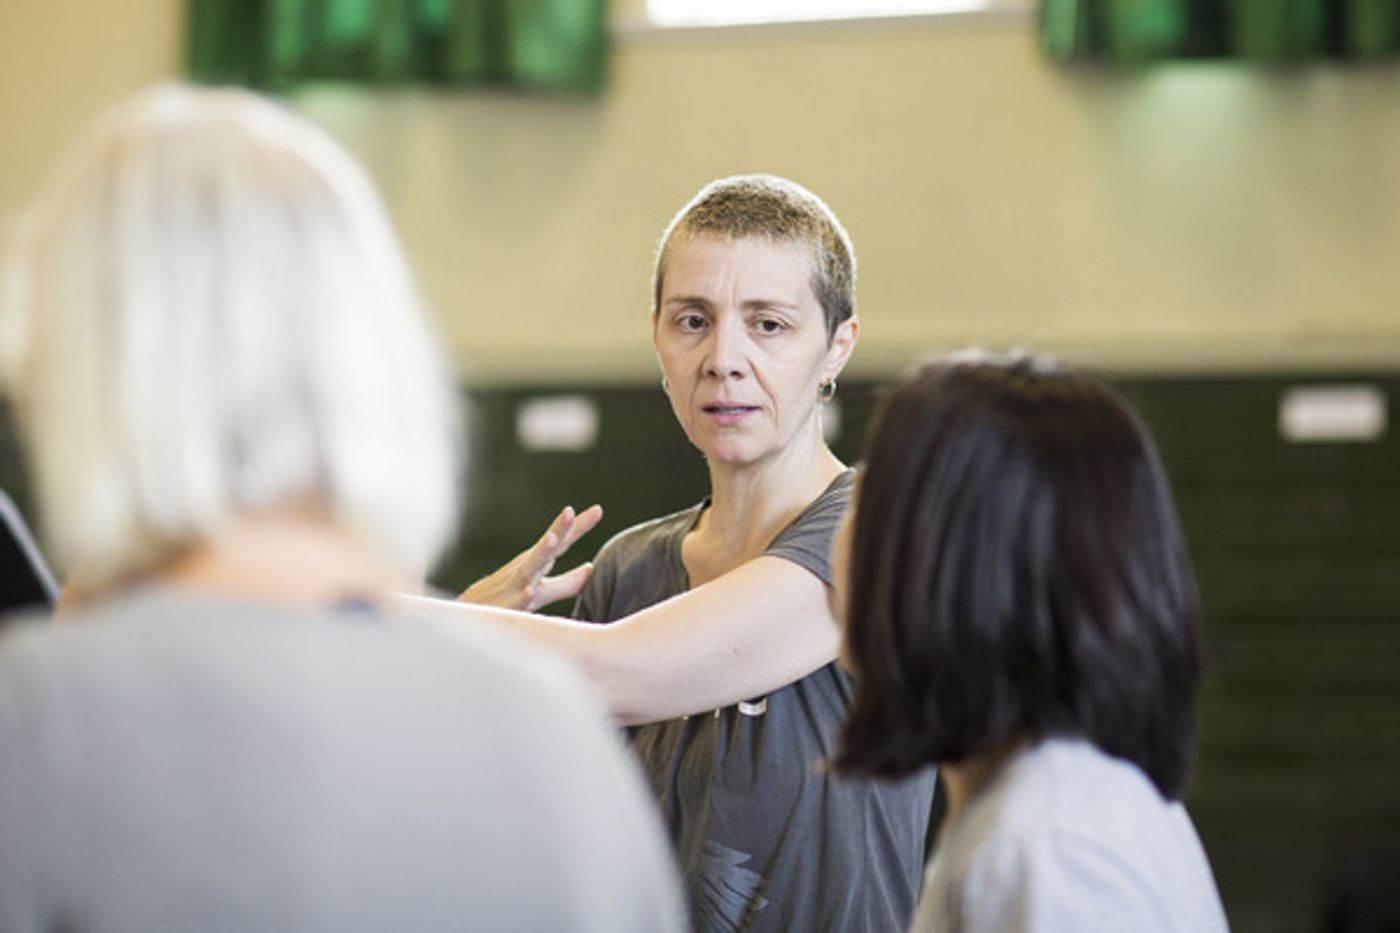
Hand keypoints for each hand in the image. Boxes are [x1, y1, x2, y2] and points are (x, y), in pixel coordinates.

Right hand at [458, 505, 603, 611]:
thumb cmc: (507, 600)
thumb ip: (566, 583)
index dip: (578, 527)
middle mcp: (525, 571)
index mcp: (536, 564)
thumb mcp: (541, 591)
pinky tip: (530, 591)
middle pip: (545, 548)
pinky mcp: (503, 609)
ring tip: (553, 540)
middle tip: (570, 511)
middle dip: (558, 530)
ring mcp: (513, 588)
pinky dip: (522, 597)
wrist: (468, 620)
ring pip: (527, 570)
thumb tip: (591, 569)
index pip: (561, 543)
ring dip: (539, 554)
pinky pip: (514, 604)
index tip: (598, 510)